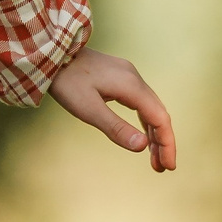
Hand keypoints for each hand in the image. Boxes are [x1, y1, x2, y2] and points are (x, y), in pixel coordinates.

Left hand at [49, 47, 176, 172]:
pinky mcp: (119, 76)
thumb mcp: (89, 109)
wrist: (52, 53)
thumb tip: (143, 147)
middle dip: (163, 142)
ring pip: (150, 107)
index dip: (167, 144)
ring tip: (153, 158)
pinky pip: (140, 101)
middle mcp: (134, 78)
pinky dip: (144, 120)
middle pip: (159, 113)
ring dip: (154, 133)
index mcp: (131, 86)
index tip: (169, 167)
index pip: (160, 118)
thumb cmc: (67, 82)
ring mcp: (127, 75)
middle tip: (162, 168)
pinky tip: (142, 134)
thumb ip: (116, 128)